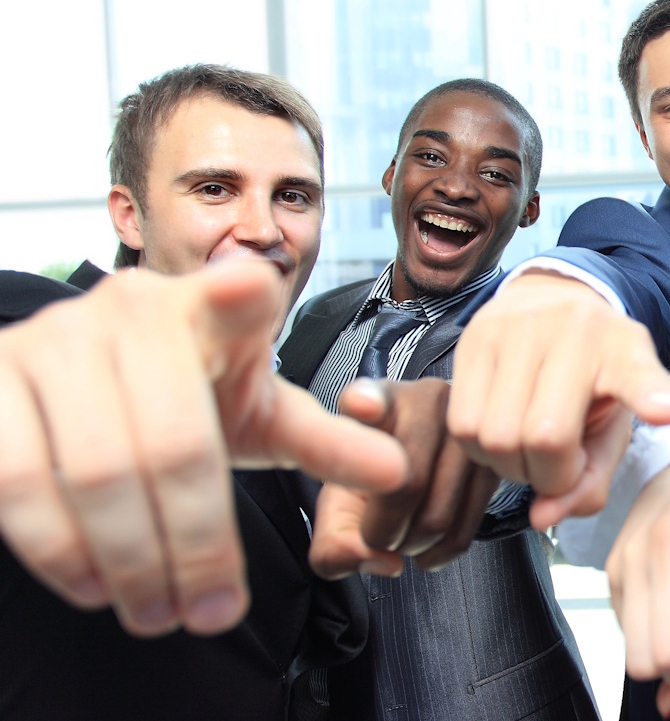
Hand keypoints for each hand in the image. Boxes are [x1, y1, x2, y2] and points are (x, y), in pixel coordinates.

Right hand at [0, 261, 405, 636]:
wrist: (74, 390)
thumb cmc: (184, 399)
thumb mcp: (258, 413)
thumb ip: (325, 441)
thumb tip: (396, 471)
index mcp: (210, 308)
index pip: (233, 292)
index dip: (238, 294)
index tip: (251, 291)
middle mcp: (128, 311)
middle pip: (173, 441)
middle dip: (197, 543)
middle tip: (214, 614)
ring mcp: (51, 343)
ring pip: (96, 469)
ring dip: (132, 560)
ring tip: (158, 615)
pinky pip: (19, 478)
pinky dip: (59, 546)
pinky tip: (93, 586)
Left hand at [310, 378, 501, 578]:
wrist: (417, 463)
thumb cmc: (373, 480)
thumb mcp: (338, 504)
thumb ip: (333, 542)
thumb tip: (383, 560)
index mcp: (375, 399)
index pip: (370, 395)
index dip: (366, 402)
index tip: (363, 407)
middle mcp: (428, 400)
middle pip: (407, 484)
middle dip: (385, 533)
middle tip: (377, 536)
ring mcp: (469, 430)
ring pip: (440, 514)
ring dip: (413, 546)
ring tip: (401, 538)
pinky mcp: (494, 462)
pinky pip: (467, 527)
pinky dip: (440, 554)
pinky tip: (425, 547)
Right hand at [448, 272, 669, 529]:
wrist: (550, 307)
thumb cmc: (590, 379)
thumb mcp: (611, 424)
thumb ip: (590, 480)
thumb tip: (543, 517)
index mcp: (624, 349)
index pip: (636, 374)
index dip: (649, 395)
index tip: (666, 413)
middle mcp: (574, 330)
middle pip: (545, 437)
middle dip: (548, 475)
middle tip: (559, 464)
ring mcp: (519, 328)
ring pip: (496, 436)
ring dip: (510, 465)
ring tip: (529, 447)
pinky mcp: (474, 338)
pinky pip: (462, 425)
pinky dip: (480, 449)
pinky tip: (502, 432)